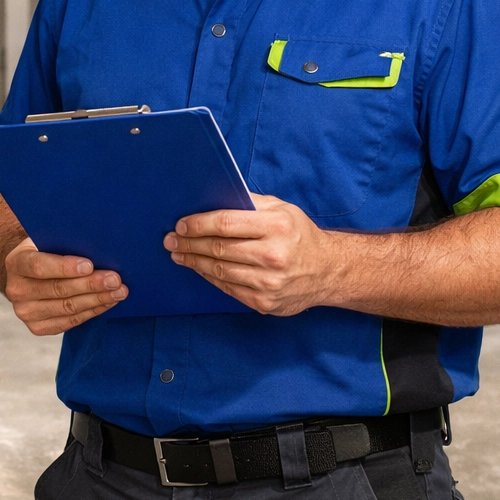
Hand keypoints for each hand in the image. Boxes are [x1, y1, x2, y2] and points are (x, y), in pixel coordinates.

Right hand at [3, 238, 126, 335]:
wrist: (30, 274)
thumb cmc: (46, 250)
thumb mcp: (48, 240)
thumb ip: (65, 242)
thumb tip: (98, 246)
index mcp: (15, 263)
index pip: (39, 266)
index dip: (65, 267)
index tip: (90, 265)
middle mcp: (16, 290)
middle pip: (58, 290)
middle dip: (90, 284)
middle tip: (115, 279)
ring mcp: (26, 312)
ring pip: (68, 308)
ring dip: (97, 300)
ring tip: (119, 292)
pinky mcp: (38, 328)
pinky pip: (70, 321)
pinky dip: (92, 311)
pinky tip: (108, 302)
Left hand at [164, 194, 335, 315]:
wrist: (328, 271)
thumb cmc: (301, 235)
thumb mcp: (282, 209)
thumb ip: (250, 203)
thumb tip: (214, 196)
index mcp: (277, 226)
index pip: (225, 224)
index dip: (198, 224)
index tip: (181, 224)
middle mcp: (273, 255)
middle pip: (218, 249)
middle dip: (189, 244)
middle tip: (171, 240)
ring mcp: (269, 282)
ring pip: (219, 271)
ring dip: (194, 262)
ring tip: (179, 254)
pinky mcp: (265, 302)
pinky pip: (228, 288)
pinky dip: (210, 278)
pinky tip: (199, 269)